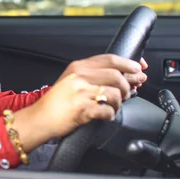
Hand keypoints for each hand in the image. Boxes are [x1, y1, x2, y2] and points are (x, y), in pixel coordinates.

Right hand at [12, 54, 139, 150]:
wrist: (40, 118)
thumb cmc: (56, 103)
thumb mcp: (72, 81)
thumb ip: (93, 76)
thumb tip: (124, 77)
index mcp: (78, 67)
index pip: (110, 59)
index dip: (129, 63)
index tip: (139, 68)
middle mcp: (79, 77)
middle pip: (116, 75)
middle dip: (128, 86)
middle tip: (129, 92)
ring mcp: (81, 93)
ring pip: (115, 94)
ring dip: (119, 103)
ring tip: (113, 107)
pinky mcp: (83, 109)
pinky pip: (108, 111)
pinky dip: (111, 115)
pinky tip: (105, 116)